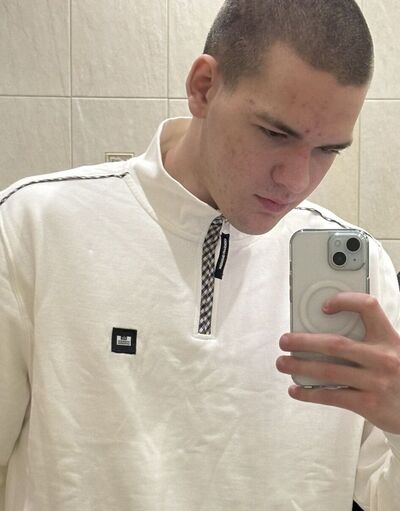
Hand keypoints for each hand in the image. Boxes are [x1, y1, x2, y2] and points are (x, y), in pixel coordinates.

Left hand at [276, 292, 399, 433]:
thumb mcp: (394, 350)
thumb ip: (370, 341)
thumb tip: (326, 333)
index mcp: (389, 339)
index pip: (368, 307)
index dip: (345, 301)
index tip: (324, 306)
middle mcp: (382, 358)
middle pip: (335, 344)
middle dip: (304, 341)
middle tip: (285, 340)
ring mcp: (376, 382)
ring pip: (328, 371)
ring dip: (300, 367)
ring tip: (283, 363)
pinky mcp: (369, 404)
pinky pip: (332, 396)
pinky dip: (310, 393)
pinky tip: (297, 390)